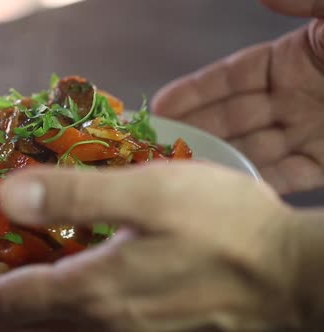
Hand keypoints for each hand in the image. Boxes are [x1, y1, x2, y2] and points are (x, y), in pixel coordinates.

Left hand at [0, 163, 303, 331]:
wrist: (290, 277)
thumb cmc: (223, 227)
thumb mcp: (147, 193)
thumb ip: (73, 195)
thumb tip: (6, 195)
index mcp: (93, 290)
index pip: (11, 301)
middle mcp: (103, 324)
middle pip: (23, 329)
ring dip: (11, 328)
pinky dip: (50, 329)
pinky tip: (55, 318)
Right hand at [152, 2, 323, 194]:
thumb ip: (305, 1)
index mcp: (298, 59)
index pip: (232, 79)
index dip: (195, 93)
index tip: (159, 108)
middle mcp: (299, 98)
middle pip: (234, 117)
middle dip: (195, 130)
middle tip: (155, 146)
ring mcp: (314, 132)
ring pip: (253, 148)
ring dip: (217, 159)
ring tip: (177, 171)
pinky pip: (287, 174)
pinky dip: (256, 182)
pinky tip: (226, 188)